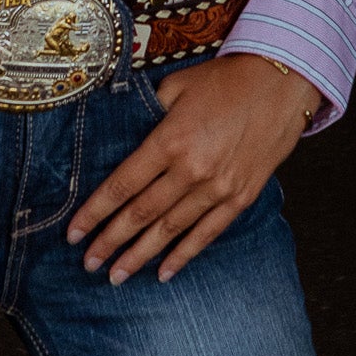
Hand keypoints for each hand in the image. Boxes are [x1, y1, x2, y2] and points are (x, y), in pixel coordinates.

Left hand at [65, 53, 321, 284]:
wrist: (281, 84)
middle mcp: (192, 170)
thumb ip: (148, 114)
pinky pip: (207, 233)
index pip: (122, 185)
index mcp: (170, 140)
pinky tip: (164, 272)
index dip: (95, 212)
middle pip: (141, 214)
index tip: (74, 234)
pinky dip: (184, 255)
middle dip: (111, 242)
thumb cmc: (225, 80)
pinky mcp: (241, 197)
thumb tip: (122, 136)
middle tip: (88, 264)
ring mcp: (219, 188)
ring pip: (170, 230)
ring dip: (141, 256)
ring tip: (116, 276)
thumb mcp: (177, 86)